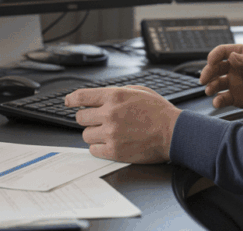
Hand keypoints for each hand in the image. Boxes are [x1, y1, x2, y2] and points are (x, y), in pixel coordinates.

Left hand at [64, 85, 181, 163]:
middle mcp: (110, 113)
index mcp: (115, 96)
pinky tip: (110, 144)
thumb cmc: (159, 112)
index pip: (82, 96)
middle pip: (80, 117)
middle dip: (88, 119)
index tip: (68, 102)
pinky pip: (93, 150)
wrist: (173, 133)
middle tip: (99, 121)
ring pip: (86, 135)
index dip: (72, 99)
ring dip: (94, 134)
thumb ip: (118, 91)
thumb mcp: (140, 91)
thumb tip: (101, 95)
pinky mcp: (114, 151)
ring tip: (109, 133)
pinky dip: (99, 148)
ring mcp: (111, 133)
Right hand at [200, 44, 242, 110]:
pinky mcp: (236, 97)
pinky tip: (217, 102)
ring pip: (216, 83)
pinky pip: (223, 98)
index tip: (211, 62)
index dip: (214, 56)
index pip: (222, 52)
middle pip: (215, 68)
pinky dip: (218, 101)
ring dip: (210, 86)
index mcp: (240, 54)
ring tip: (209, 90)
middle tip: (204, 79)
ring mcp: (234, 83)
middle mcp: (234, 68)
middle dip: (207, 72)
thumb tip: (232, 57)